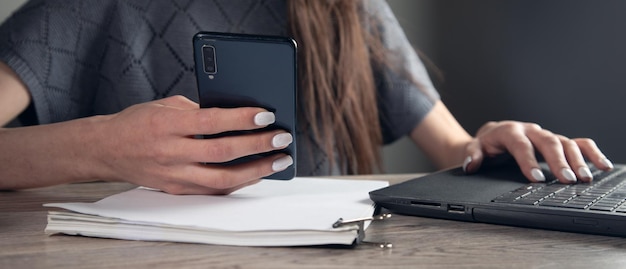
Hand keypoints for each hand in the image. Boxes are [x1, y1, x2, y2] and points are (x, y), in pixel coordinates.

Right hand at [92, 95, 292, 194]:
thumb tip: (239, 115)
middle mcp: (170, 152)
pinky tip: (257, 173)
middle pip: (222, 152)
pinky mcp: (176, 189)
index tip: (267, 116)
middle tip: (282, 139)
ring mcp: (173, 174)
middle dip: (257, 146)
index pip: (211, 121)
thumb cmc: (139, 122)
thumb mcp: (167, 106)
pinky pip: (213, 190)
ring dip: (256, 171)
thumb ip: (199, 110)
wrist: (107, 149)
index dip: (241, 119)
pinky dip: (238, 182)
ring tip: (278, 161)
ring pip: (221, 178)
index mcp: (167, 124)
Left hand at [462, 121, 612, 182]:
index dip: (528, 161)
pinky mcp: (556, 140)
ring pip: (565, 143)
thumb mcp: (474, 147)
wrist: (492, 136)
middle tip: (567, 180)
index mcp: (510, 131)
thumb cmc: (486, 144)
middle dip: (559, 162)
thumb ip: (472, 155)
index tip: (537, 178)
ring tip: (585, 178)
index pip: (521, 144)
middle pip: (548, 142)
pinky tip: (602, 166)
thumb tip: (471, 164)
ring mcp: (545, 135)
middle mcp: (531, 130)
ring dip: (577, 160)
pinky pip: (577, 143)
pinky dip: (591, 153)